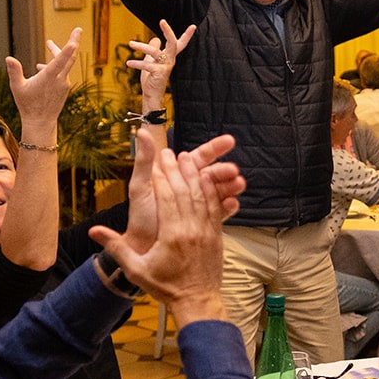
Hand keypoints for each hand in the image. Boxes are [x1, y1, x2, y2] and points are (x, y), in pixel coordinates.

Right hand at [6, 28, 81, 128]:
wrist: (40, 122)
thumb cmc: (27, 104)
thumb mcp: (17, 87)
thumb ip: (14, 71)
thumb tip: (8, 58)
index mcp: (49, 78)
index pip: (61, 61)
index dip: (67, 50)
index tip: (75, 40)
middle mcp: (60, 80)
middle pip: (69, 58)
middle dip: (73, 42)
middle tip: (78, 29)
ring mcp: (64, 84)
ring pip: (65, 64)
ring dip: (57, 54)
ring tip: (49, 44)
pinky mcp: (64, 88)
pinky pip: (62, 73)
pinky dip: (55, 67)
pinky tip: (42, 67)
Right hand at [92, 146, 227, 320]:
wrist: (197, 301)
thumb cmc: (166, 287)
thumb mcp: (137, 269)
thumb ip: (116, 248)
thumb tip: (93, 232)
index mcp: (172, 235)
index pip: (167, 198)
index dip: (161, 177)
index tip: (155, 162)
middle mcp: (191, 229)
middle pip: (184, 191)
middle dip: (176, 170)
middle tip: (168, 153)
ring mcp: (206, 231)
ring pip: (201, 195)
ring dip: (194, 174)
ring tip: (188, 157)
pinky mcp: (217, 234)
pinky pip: (214, 207)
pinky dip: (210, 190)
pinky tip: (205, 179)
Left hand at [120, 132, 243, 257]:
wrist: (142, 247)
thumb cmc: (140, 216)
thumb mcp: (140, 185)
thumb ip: (144, 160)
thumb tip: (142, 132)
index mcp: (179, 175)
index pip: (200, 157)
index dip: (215, 148)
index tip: (230, 141)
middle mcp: (191, 187)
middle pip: (213, 174)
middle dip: (225, 171)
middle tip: (234, 170)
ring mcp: (199, 204)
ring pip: (219, 191)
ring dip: (230, 187)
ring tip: (239, 185)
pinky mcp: (205, 221)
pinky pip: (219, 212)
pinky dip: (227, 207)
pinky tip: (233, 204)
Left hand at [127, 19, 195, 109]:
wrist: (152, 93)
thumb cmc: (152, 77)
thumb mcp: (151, 60)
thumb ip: (154, 49)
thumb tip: (156, 39)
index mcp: (170, 56)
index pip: (180, 43)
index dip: (187, 35)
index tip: (193, 26)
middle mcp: (170, 60)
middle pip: (172, 43)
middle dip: (168, 31)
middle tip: (162, 21)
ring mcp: (165, 66)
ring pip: (154, 52)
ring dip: (141, 46)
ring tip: (131, 44)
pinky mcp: (158, 73)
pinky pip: (147, 65)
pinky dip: (137, 63)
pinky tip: (128, 63)